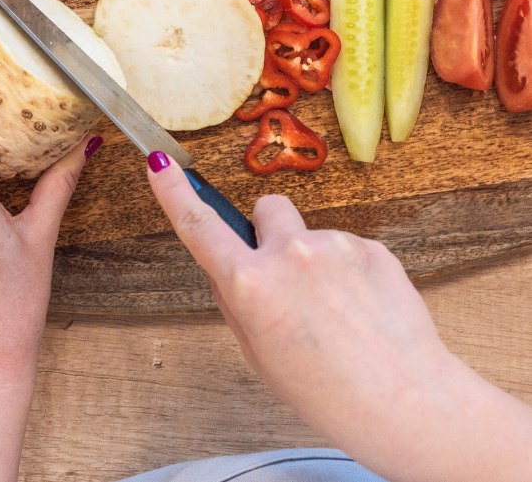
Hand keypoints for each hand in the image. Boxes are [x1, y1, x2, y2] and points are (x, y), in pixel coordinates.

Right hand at [147, 155, 531, 481]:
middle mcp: (288, 255)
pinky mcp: (371, 246)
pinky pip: (348, 248)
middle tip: (289, 279)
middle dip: (271, 232)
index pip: (200, 227)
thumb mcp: (259, 355)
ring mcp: (333, 245)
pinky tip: (364, 312)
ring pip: (311, 235)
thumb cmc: (329, 392)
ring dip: (316, 262)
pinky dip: (351, 274)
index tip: (159, 162)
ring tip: (339, 314)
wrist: (405, 402)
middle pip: (266, 209)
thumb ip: (238, 302)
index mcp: (251, 287)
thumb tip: (231, 266)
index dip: (174, 192)